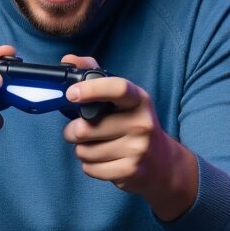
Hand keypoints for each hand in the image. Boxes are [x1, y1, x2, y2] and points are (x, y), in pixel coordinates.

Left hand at [60, 55, 197, 219]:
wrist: (162, 162)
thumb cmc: (134, 124)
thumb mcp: (123, 98)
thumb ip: (94, 74)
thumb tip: (68, 59)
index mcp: (139, 100)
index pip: (117, 88)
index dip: (91, 89)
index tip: (71, 94)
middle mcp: (142, 123)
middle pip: (86, 128)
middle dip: (73, 131)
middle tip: (80, 130)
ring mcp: (137, 149)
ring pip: (84, 151)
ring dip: (83, 150)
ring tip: (98, 146)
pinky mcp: (130, 171)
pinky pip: (90, 168)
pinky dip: (90, 166)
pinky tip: (105, 160)